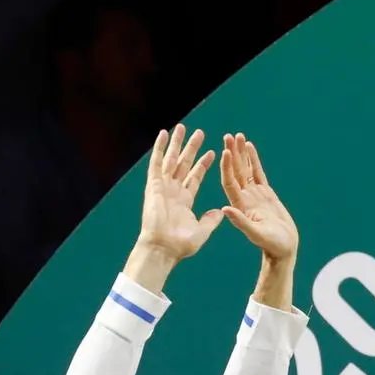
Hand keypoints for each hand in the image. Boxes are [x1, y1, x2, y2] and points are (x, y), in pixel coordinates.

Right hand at [136, 126, 222, 261]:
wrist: (165, 248)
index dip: (203, 164)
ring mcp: (163, 186)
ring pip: (171, 159)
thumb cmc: (181, 244)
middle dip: (192, 148)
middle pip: (183, 164)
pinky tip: (164, 134)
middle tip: (200, 132)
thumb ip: (210, 219)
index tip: (213, 152)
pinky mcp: (154, 185)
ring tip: (184, 127)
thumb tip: (220, 211)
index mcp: (184, 200)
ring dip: (177, 143)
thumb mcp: (202, 230)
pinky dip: (159, 148)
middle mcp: (173, 190)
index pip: (195, 177)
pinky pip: (157, 162)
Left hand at [217, 134, 297, 264]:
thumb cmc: (272, 244)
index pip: (230, 182)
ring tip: (237, 136)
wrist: (283, 248)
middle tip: (228, 136)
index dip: (227, 167)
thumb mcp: (256, 234)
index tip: (224, 151)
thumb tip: (226, 209)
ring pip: (245, 169)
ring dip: (241, 153)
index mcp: (239, 206)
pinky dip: (253, 160)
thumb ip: (241, 222)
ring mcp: (254, 194)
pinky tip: (250, 147)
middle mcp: (244, 197)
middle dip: (232, 153)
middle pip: (235, 171)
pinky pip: (257, 173)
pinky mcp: (265, 194)